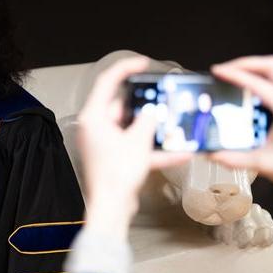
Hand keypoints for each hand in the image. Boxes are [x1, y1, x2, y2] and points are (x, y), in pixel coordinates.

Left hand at [77, 57, 191, 237]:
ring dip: (154, 130)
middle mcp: (96, 128)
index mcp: (93, 118)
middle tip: (163, 100)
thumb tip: (152, 113)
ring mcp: (105, 145)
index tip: (141, 63)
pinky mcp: (115, 160)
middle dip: (147, 107)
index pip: (107, 83)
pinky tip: (179, 152)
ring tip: (175, 126)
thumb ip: (147, 121)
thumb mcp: (138, 142)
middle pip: (123, 107)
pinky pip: (137, 149)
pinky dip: (154, 150)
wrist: (111, 209)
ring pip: (133, 129)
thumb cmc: (115, 176)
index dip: (124, 69)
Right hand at [209, 56, 272, 209]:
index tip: (218, 71)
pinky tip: (260, 84)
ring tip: (242, 71)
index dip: (236, 75)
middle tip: (227, 68)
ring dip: (261, 65)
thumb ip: (234, 158)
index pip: (259, 84)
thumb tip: (210, 153)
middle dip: (247, 63)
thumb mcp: (263, 164)